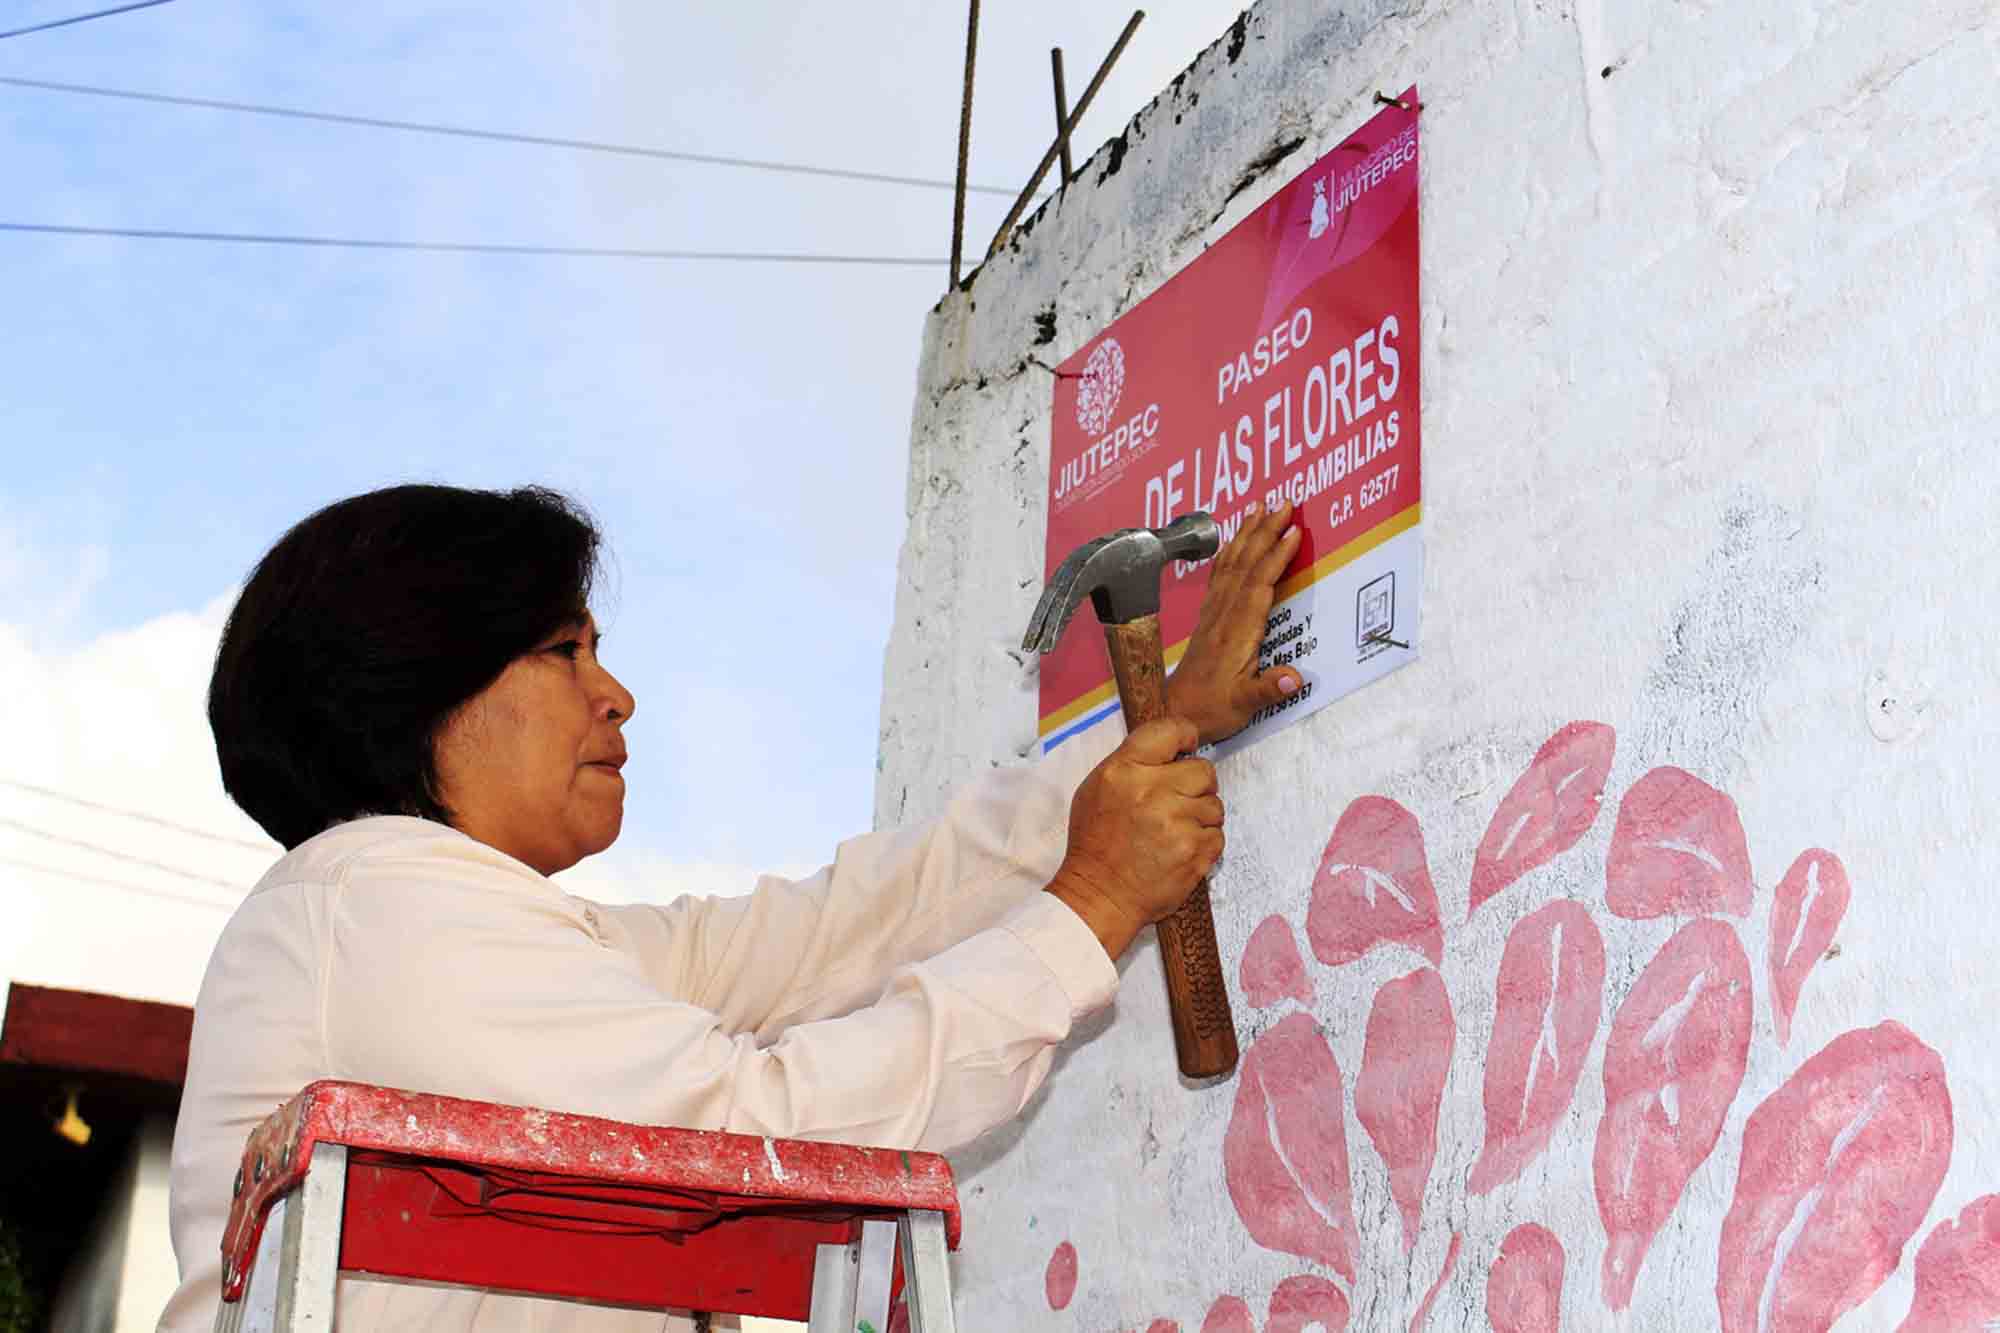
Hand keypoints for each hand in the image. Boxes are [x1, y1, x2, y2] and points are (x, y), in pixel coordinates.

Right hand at [1047, 718, 1223, 959]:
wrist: (1100, 894)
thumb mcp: (1097, 788)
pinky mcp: (1194, 851)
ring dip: (1201, 817)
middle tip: (1178, 802)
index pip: (1170, 731)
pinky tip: (1180, 850)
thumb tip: (1173, 748)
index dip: (1185, 737)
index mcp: (1124, 770)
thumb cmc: (1096, 843)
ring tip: (1174, 831)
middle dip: (1196, 785)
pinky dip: (1204, 843)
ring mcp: (1176, 822)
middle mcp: (1151, 791)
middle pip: (1204, 770)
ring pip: (1215, 805)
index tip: (1187, 747)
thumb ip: (1132, 763)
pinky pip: (1217, 835)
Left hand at [1166, 501, 1305, 745]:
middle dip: (1265, 530)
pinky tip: (1236, 539)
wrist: (1175, 712)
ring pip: (1232, 563)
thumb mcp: (1244, 704)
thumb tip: (1295, 678)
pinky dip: (1230, 551)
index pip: (1260, 584)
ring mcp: (1214, 613)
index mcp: (1238, 631)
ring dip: (1247, 533)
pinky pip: (1220, 574)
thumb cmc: (1212, 709)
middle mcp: (1224, 615)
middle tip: (1283, 502)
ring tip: (1260, 507)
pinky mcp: (1209, 616)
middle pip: (1247, 563)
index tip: (1293, 531)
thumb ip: (1268, 689)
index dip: (1277, 556)